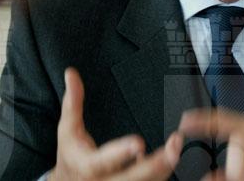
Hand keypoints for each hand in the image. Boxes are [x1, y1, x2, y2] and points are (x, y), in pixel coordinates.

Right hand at [48, 68, 182, 180]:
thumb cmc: (71, 155)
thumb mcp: (67, 129)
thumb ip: (73, 102)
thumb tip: (71, 73)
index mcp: (86, 166)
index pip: (102, 161)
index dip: (120, 153)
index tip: (139, 142)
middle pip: (131, 179)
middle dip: (154, 165)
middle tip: (173, 147)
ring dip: (163, 169)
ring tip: (176, 147)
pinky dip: (160, 175)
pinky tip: (169, 159)